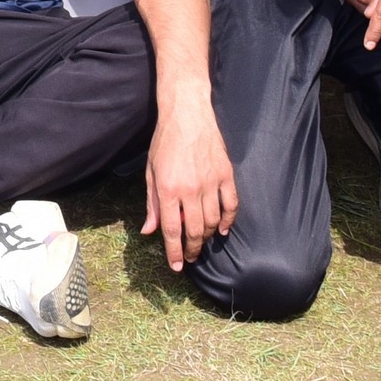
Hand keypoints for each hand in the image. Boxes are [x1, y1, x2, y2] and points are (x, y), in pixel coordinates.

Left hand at [141, 96, 237, 270]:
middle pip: (195, 230)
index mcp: (168, 189)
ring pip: (213, 221)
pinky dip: (228, 221)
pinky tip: (223, 229)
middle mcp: (190, 189)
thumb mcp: (151, 172)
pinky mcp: (226, 174)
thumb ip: (152, 204)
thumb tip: (149, 231)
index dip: (174, 252)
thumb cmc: (164, 141)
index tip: (177, 266)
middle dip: (192, 249)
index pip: (171, 230)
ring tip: (203, 242)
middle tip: (191, 257)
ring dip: (208, 236)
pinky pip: (231, 205)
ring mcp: (211, 182)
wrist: (187, 113)